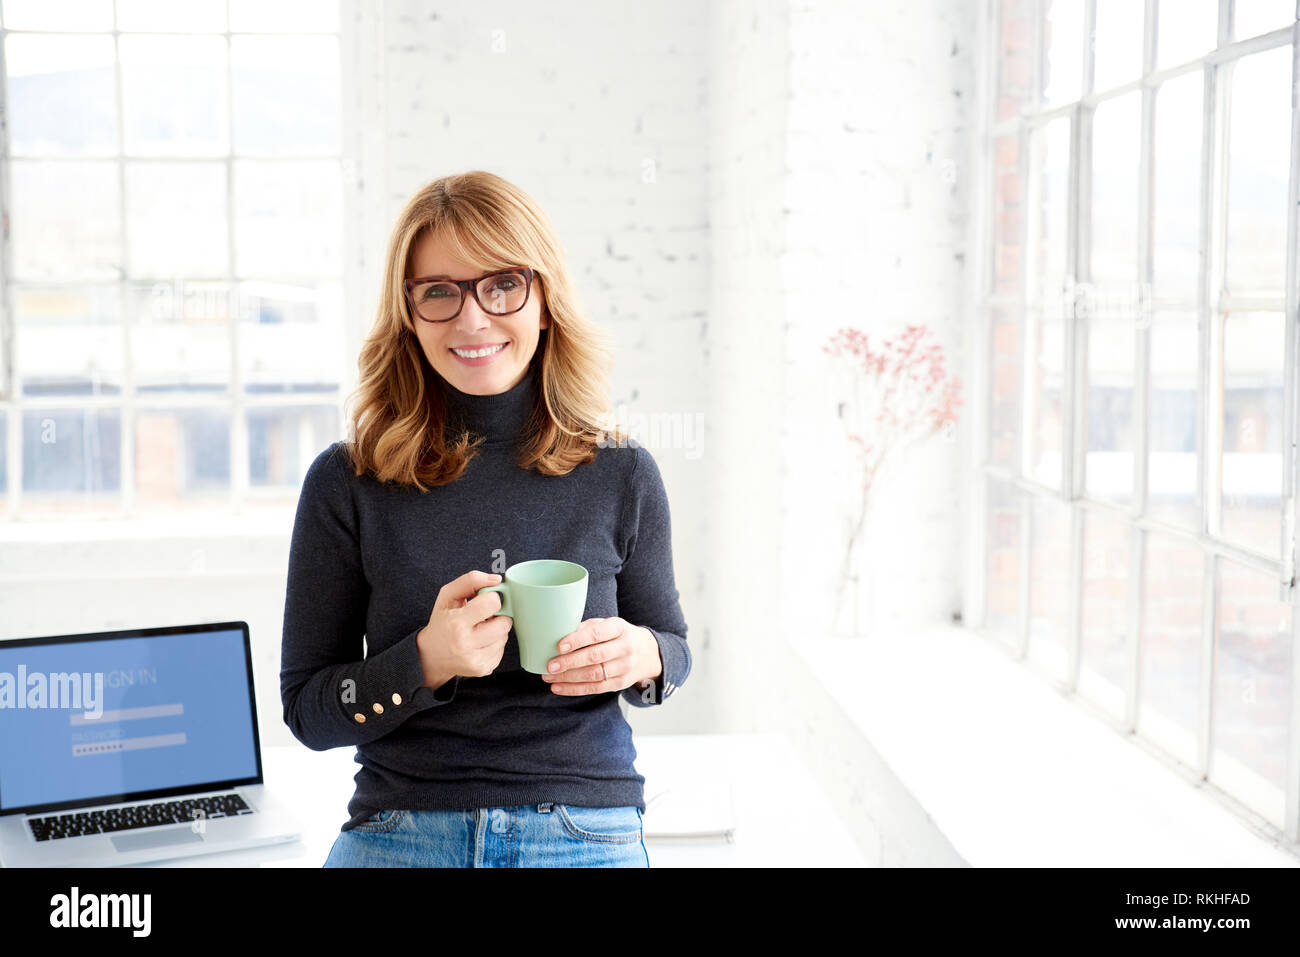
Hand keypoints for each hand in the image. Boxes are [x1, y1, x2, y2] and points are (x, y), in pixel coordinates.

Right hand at [417, 570, 512, 687]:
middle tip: (484, 617)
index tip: (484, 601)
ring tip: (480, 630)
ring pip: (505, 637)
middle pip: (504, 623)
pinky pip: (501, 650)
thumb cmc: (442, 621)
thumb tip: (496, 580)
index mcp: (456, 622)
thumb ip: (470, 580)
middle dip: (498, 616)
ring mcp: (475, 660)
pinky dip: (494, 643)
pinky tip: (480, 642)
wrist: (430, 655)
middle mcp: (465, 644)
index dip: (492, 598)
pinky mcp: (482, 669)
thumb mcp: (447, 596)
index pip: (492, 603)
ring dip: (497, 630)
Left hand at [541, 617, 662, 695]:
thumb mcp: (608, 625)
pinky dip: (575, 689)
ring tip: (549, 677)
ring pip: (594, 675)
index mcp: (619, 628)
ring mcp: (624, 667)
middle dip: (569, 662)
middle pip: (594, 656)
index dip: (577, 640)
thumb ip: (587, 628)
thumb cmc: (620, 636)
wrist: (649, 653)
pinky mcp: (621, 683)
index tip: (559, 646)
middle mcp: (625, 647)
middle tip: (550, 666)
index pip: (597, 634)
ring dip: (568, 677)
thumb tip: (559, 635)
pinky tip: (559, 687)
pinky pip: (595, 688)